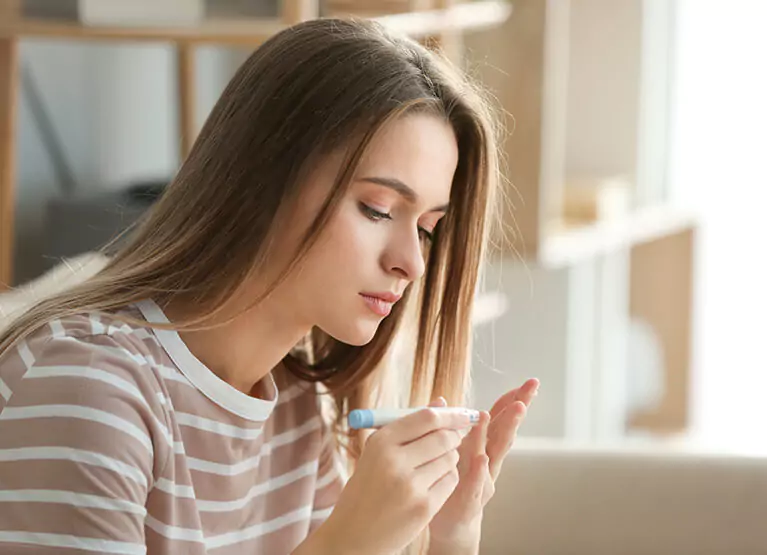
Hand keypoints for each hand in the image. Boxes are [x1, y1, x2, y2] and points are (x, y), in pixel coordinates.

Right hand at [308, 407, 472, 554]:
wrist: (353, 534)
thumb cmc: (367, 487)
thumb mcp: (377, 452)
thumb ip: (409, 426)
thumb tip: (442, 402)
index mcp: (381, 442)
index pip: (426, 418)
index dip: (450, 414)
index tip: (462, 414)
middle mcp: (395, 461)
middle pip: (443, 437)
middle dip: (453, 436)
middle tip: (452, 439)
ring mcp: (411, 486)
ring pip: (450, 459)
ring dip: (449, 458)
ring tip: (433, 465)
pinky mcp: (424, 507)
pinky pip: (451, 481)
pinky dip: (447, 478)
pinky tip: (431, 483)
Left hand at [428, 378, 539, 551]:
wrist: (451, 524)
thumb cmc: (452, 482)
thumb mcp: (450, 449)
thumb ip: (448, 426)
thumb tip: (441, 399)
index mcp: (483, 445)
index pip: (500, 419)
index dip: (512, 401)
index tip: (528, 383)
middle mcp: (489, 461)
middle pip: (505, 432)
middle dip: (517, 412)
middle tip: (528, 393)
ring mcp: (482, 479)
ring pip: (495, 453)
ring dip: (504, 431)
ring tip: (514, 411)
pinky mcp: (470, 498)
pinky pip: (476, 483)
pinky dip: (480, 471)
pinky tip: (482, 459)